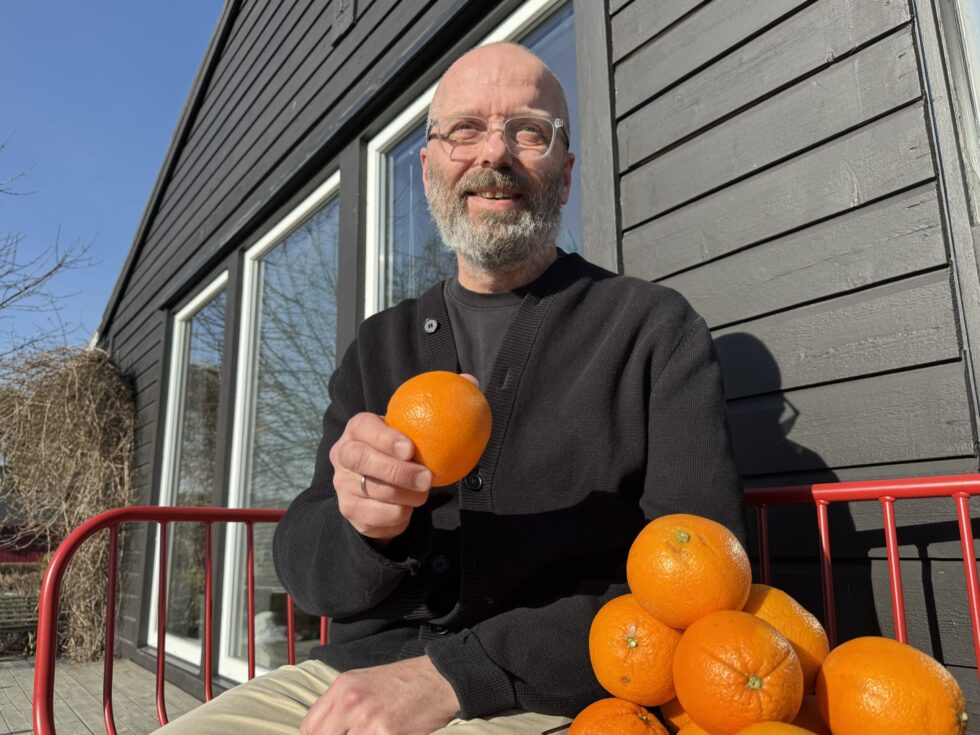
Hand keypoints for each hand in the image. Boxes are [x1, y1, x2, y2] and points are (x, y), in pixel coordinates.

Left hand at [300, 656, 459, 734]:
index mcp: (342, 687)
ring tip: (371, 734)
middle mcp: (350, 702)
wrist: (438, 680)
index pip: (309, 727)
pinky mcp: (386, 734)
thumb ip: (340, 704)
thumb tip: (324, 730)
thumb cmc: (402, 682)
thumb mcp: (364, 681)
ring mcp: (367, 720)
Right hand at [329, 412, 432, 540]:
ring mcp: (343, 485)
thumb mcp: (404, 435)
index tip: (410, 450)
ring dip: (407, 496)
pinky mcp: (349, 511)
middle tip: (426, 478)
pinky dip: (401, 515)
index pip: (364, 427)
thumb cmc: (398, 452)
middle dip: (398, 471)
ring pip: (375, 493)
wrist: (379, 482)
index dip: (386, 439)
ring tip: (422, 493)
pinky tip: (407, 506)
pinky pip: (379, 518)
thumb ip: (417, 430)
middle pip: (363, 460)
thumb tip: (453, 422)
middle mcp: (342, 455)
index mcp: (356, 430)